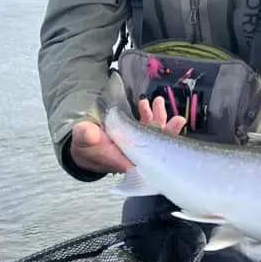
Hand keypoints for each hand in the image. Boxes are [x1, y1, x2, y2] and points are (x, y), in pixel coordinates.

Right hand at [70, 96, 186, 174]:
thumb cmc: (83, 144)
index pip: (147, 160)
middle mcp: (134, 154)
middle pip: (157, 147)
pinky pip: (146, 126)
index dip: (161, 151)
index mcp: (123, 160)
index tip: (170, 141)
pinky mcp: (135, 135)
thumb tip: (87, 131)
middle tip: (178, 120)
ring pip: (153, 134)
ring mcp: (136, 143)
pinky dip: (149, 115)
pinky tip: (147, 103)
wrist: (83, 143)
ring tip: (158, 101)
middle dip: (168, 133)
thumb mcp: (82, 140)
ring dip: (159, 118)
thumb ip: (85, 136)